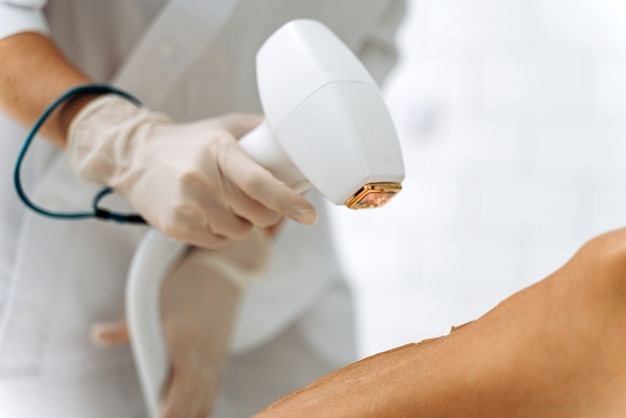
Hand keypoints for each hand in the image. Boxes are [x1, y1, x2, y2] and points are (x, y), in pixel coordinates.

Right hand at [67, 94, 316, 248]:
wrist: (135, 156)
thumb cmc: (190, 142)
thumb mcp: (224, 128)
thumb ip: (260, 133)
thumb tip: (299, 139)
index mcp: (219, 150)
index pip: (259, 182)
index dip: (288, 201)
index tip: (310, 215)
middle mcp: (201, 178)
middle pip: (257, 215)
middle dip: (266, 212)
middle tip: (253, 198)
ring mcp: (186, 205)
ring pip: (239, 232)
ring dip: (241, 222)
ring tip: (223, 201)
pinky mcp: (175, 226)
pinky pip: (217, 241)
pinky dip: (221, 232)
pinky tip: (207, 212)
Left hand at [92, 227, 273, 417]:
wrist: (223, 271)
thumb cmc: (185, 286)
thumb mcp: (153, 302)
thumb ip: (126, 327)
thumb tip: (97, 335)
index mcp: (185, 345)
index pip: (181, 393)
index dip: (170, 413)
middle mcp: (205, 356)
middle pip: (194, 404)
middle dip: (178, 417)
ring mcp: (217, 359)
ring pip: (207, 400)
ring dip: (191, 414)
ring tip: (170, 417)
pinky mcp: (222, 357)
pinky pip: (214, 391)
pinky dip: (202, 406)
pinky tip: (191, 412)